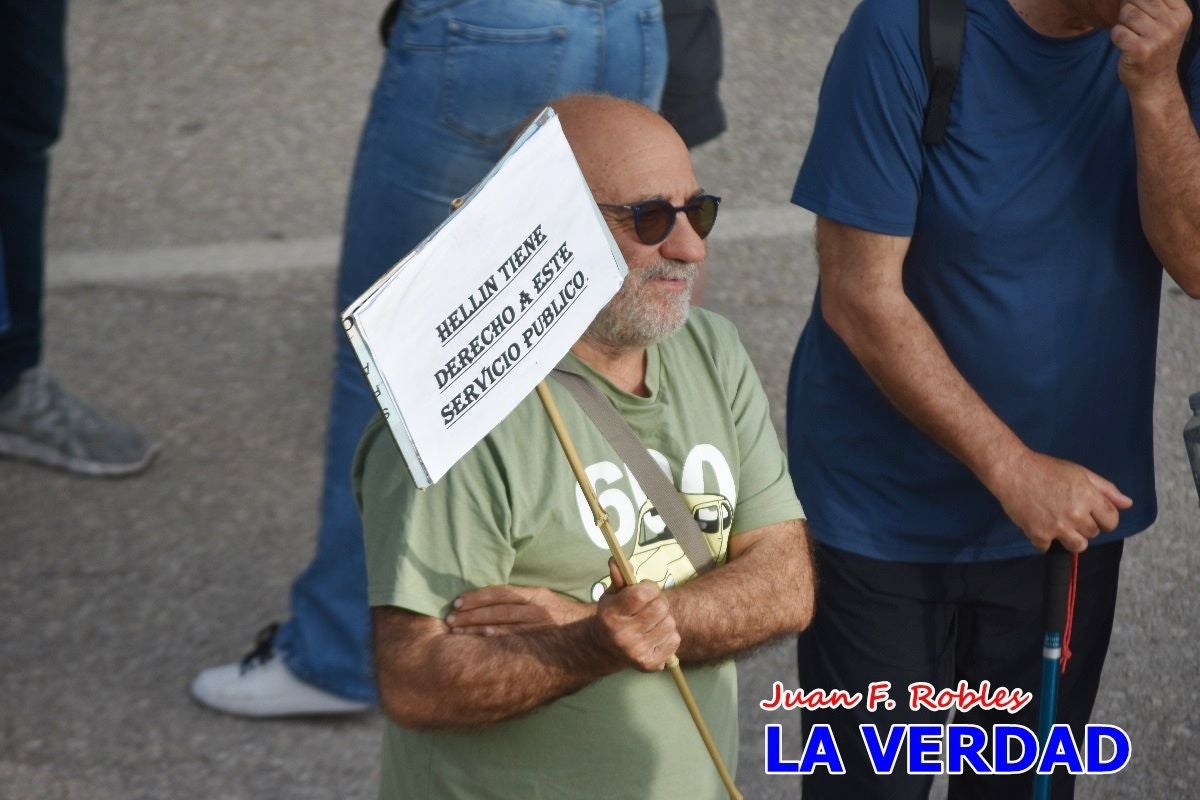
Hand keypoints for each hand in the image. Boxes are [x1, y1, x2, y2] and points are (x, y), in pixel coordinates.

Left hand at [446, 585, 591, 635]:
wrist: (593, 633)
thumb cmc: (562, 616)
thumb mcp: (545, 599)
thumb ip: (521, 599)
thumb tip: (489, 600)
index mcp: (536, 594)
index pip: (500, 593)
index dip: (477, 597)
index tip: (457, 603)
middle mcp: (538, 608)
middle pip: (497, 609)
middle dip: (471, 614)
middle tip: (449, 619)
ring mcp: (541, 627)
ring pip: (502, 625)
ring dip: (476, 627)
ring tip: (455, 631)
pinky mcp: (543, 642)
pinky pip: (515, 640)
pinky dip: (496, 639)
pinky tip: (479, 640)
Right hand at [589, 560, 678, 672]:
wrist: (606, 647)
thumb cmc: (614, 614)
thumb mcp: (612, 595)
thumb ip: (618, 577)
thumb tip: (616, 560)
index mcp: (611, 615)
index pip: (642, 594)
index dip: (650, 587)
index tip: (646, 590)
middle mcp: (622, 635)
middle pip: (660, 607)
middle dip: (659, 602)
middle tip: (651, 605)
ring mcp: (636, 651)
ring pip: (670, 623)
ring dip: (665, 618)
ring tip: (653, 621)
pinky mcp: (650, 664)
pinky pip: (675, 640)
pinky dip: (669, 635)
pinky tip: (656, 635)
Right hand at [991, 450, 1132, 552]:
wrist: (1012, 470)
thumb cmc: (1046, 468)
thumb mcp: (1080, 472)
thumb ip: (1106, 489)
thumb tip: (1128, 504)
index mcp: (1089, 496)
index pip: (1111, 521)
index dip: (1103, 518)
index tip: (1091, 513)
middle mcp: (1076, 513)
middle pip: (1093, 534)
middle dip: (1083, 525)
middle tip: (1066, 511)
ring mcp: (1057, 526)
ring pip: (1077, 546)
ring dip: (1069, 537)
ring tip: (1056, 521)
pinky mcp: (1038, 534)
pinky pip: (1048, 548)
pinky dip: (1043, 539)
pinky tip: (1037, 523)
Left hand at [1112, 0, 1193, 98]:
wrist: (1155, 83)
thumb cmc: (1156, 49)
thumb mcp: (1166, 23)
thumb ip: (1156, 4)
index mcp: (1181, 13)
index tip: (1140, 10)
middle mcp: (1172, 23)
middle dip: (1129, 9)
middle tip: (1134, 27)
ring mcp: (1158, 37)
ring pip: (1127, 13)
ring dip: (1122, 24)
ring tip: (1131, 36)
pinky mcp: (1140, 50)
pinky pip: (1117, 31)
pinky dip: (1116, 37)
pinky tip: (1125, 46)